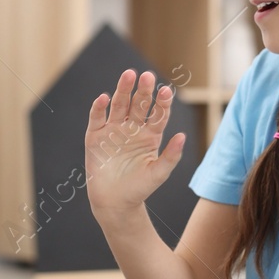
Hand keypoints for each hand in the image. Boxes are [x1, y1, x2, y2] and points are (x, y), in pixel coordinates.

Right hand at [85, 69, 185, 217]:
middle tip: (147, 76)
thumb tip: (183, 136)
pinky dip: (99, 108)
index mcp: (150, 135)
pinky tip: (104, 98)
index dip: (162, 102)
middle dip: (143, 90)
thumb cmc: (139, 189)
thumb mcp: (158, 174)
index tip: (166, 91)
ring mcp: (113, 130)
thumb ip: (171, 156)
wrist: (115, 203)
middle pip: (138, 104)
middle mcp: (132, 129)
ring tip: (129, 75)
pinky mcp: (95, 137)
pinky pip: (97, 118)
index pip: (157, 114)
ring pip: (119, 105)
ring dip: (123, 90)